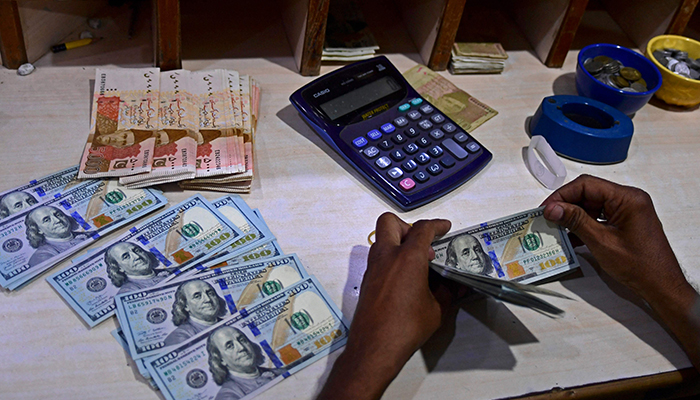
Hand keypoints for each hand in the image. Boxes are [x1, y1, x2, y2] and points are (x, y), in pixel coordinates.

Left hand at [318, 213, 451, 399]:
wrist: (375, 348)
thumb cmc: (402, 329)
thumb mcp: (436, 309)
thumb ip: (445, 292)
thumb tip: (452, 287)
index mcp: (407, 258)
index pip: (423, 229)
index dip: (436, 225)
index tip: (443, 228)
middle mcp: (386, 257)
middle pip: (390, 222)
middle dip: (408, 226)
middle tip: (422, 241)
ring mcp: (373, 268)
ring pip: (381, 240)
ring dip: (398, 243)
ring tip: (416, 261)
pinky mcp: (367, 280)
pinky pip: (378, 259)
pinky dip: (391, 260)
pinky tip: (405, 278)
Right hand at [540, 174, 686, 301]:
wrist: (661, 286)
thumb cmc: (641, 266)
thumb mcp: (602, 242)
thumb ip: (576, 221)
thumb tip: (554, 208)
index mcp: (628, 198)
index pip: (587, 185)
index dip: (563, 195)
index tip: (547, 208)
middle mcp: (629, 200)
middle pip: (588, 193)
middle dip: (566, 205)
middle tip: (548, 218)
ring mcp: (627, 211)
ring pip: (591, 205)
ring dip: (573, 216)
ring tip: (556, 228)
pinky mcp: (624, 222)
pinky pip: (598, 216)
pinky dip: (584, 225)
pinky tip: (570, 236)